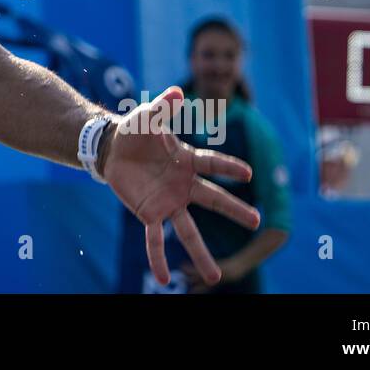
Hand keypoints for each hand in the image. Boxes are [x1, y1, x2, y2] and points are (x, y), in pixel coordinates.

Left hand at [102, 86, 260, 286]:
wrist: (113, 148)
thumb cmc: (136, 130)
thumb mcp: (147, 115)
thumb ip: (163, 106)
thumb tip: (176, 90)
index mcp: (187, 160)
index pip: (212, 164)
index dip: (228, 168)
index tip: (248, 175)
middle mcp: (184, 185)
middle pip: (212, 199)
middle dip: (233, 210)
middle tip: (256, 221)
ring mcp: (169, 202)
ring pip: (189, 230)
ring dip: (201, 253)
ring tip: (216, 278)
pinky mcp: (150, 213)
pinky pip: (155, 239)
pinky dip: (158, 257)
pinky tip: (164, 279)